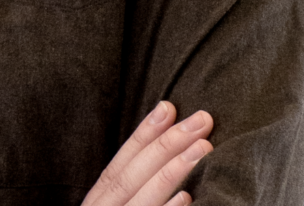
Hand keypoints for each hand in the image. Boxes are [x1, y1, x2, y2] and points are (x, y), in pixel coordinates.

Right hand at [80, 102, 213, 205]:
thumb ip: (128, 189)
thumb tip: (161, 156)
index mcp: (99, 199)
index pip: (122, 161)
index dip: (144, 132)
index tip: (169, 106)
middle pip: (134, 173)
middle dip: (169, 143)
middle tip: (203, 119)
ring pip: (145, 196)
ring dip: (175, 170)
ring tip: (205, 148)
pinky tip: (188, 197)